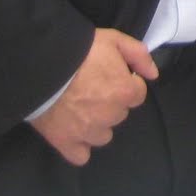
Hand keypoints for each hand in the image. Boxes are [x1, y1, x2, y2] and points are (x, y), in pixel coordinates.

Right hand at [28, 28, 157, 165]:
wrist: (42, 66)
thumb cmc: (81, 50)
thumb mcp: (115, 40)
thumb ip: (139, 56)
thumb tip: (153, 75)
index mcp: (124, 92)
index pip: (137, 94)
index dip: (126, 83)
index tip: (112, 75)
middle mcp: (110, 116)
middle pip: (119, 113)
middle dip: (112, 102)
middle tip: (93, 88)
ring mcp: (88, 132)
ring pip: (103, 135)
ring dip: (98, 124)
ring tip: (82, 109)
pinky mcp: (65, 142)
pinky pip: (81, 155)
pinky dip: (80, 146)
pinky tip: (75, 133)